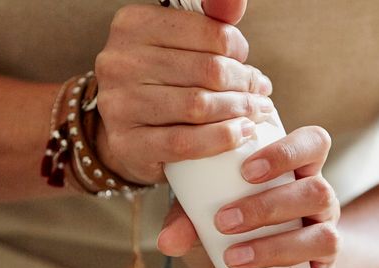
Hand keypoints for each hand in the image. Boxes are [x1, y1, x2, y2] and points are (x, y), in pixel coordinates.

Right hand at [93, 3, 274, 184]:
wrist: (125, 132)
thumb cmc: (159, 82)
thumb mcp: (176, 44)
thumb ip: (207, 23)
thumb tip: (236, 4)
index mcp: (133, 25)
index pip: (209, 32)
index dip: (237, 49)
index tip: (244, 62)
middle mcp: (119, 62)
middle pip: (208, 70)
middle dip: (244, 83)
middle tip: (259, 93)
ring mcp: (119, 104)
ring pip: (198, 105)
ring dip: (238, 111)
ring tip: (255, 113)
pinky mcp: (126, 143)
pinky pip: (185, 142)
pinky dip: (221, 138)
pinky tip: (240, 134)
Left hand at [158, 126, 344, 267]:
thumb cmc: (229, 237)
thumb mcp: (203, 224)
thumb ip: (187, 222)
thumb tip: (168, 241)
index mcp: (296, 175)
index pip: (313, 144)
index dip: (288, 152)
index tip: (246, 171)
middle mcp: (319, 206)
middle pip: (318, 191)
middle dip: (268, 207)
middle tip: (223, 222)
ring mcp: (327, 244)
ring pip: (326, 238)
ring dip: (276, 247)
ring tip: (233, 259)